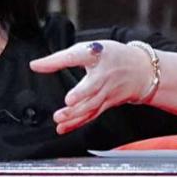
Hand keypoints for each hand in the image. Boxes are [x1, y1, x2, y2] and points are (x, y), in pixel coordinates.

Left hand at [29, 40, 152, 133]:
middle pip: (92, 86)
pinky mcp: (108, 103)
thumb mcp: (89, 49)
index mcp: (96, 54)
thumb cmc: (112, 57)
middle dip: (81, 95)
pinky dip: (78, 123)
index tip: (40, 66)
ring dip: (76, 113)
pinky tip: (63, 127)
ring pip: (92, 104)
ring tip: (59, 118)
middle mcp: (104, 74)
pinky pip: (92, 114)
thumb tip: (35, 66)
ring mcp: (107, 91)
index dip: (59, 60)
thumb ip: (61, 58)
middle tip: (68, 101)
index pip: (76, 55)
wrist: (142, 71)